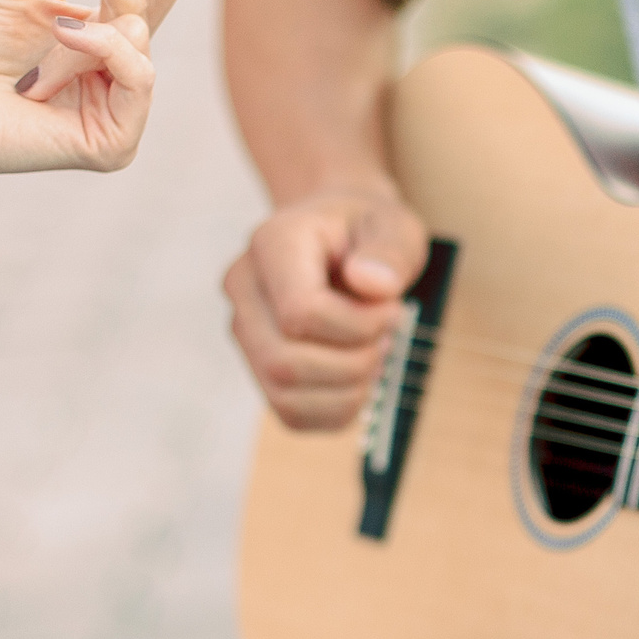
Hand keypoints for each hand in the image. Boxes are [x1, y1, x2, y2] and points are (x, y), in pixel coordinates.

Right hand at [223, 184, 428, 428]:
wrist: (342, 237)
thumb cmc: (366, 230)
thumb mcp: (394, 225)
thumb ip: (390, 250)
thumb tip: (373, 285)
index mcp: (271, 244)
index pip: (300, 313)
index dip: (358, 326)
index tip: (392, 309)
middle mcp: (244, 290)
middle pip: (285, 363)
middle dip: (353, 363)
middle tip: (385, 337)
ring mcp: (246, 333)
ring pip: (285, 396)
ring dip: (347, 389)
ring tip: (373, 355)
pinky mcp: (259, 367)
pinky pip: (292, 414)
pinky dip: (338, 409)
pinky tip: (359, 378)